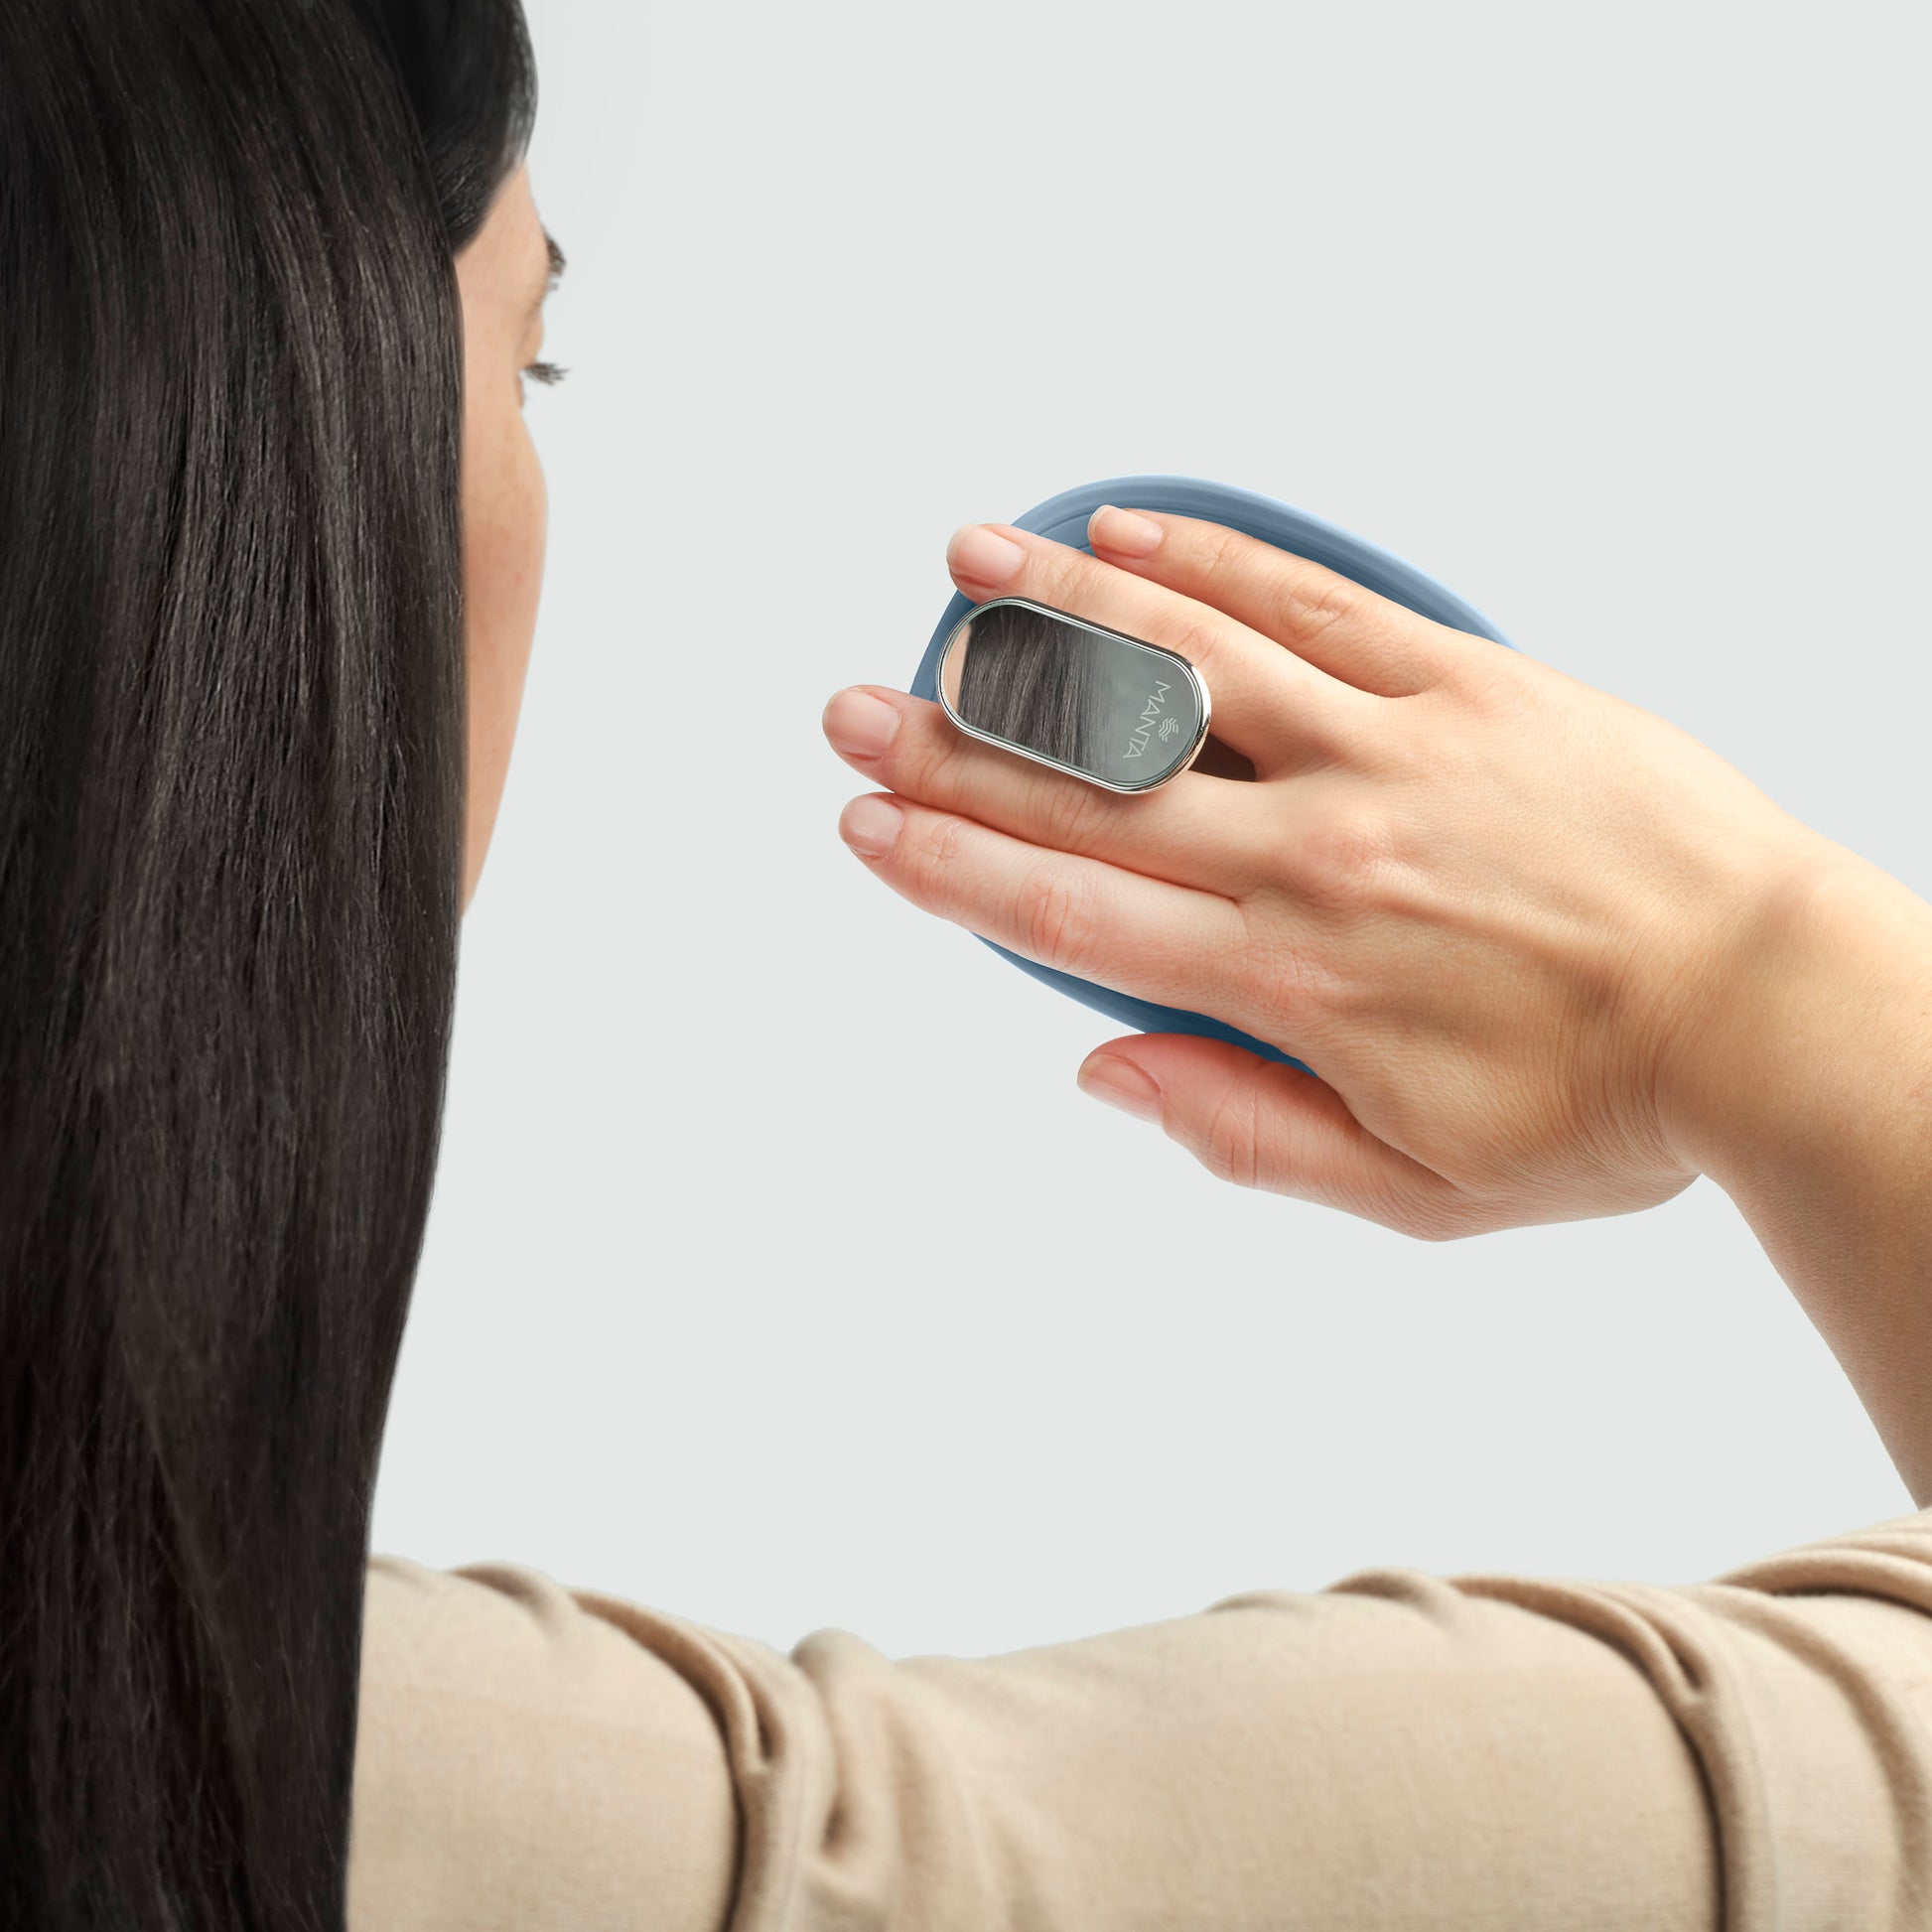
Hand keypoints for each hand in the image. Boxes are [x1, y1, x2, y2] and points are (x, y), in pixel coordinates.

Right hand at [821, 508, 1830, 1238]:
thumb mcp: (1414, 1189)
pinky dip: (1216, 566)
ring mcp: (1393, 751)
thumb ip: (1243, 1134)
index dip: (953, 865)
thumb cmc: (1601, 1112)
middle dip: (956, 746)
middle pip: (1098, 787)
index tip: (868, 825)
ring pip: (1191, 669)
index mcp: (1292, 980)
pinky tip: (1130, 539)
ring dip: (1062, 620)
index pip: (1077, 910)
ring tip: (965, 573)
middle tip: (855, 705)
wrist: (1772, 1005)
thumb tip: (1103, 1069)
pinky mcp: (1470, 683)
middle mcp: (1318, 850)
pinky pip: (1319, 606)